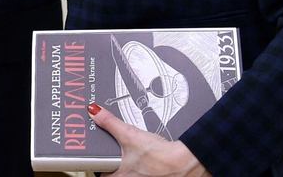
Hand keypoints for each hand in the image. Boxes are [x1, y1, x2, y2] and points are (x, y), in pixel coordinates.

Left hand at [88, 103, 209, 176]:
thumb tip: (95, 112)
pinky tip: (146, 158)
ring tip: (134, 153)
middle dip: (114, 162)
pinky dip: (141, 166)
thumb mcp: (130, 135)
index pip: (99, 174)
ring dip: (129, 163)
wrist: (187, 163)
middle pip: (113, 173)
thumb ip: (110, 123)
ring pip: (128, 173)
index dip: (99, 164)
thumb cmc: (162, 157)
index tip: (100, 156)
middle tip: (117, 152)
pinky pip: (141, 173)